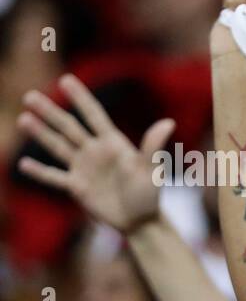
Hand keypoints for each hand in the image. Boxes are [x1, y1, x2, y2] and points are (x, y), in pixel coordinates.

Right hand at [16, 76, 174, 233]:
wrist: (141, 221)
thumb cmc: (149, 193)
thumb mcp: (151, 169)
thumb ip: (153, 146)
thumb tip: (168, 122)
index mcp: (113, 143)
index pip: (93, 115)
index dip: (80, 98)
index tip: (66, 79)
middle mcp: (95, 151)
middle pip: (69, 127)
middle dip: (50, 112)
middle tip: (29, 95)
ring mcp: (83, 168)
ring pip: (57, 146)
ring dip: (40, 134)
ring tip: (23, 119)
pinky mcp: (76, 187)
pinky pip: (54, 177)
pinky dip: (39, 172)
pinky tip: (22, 163)